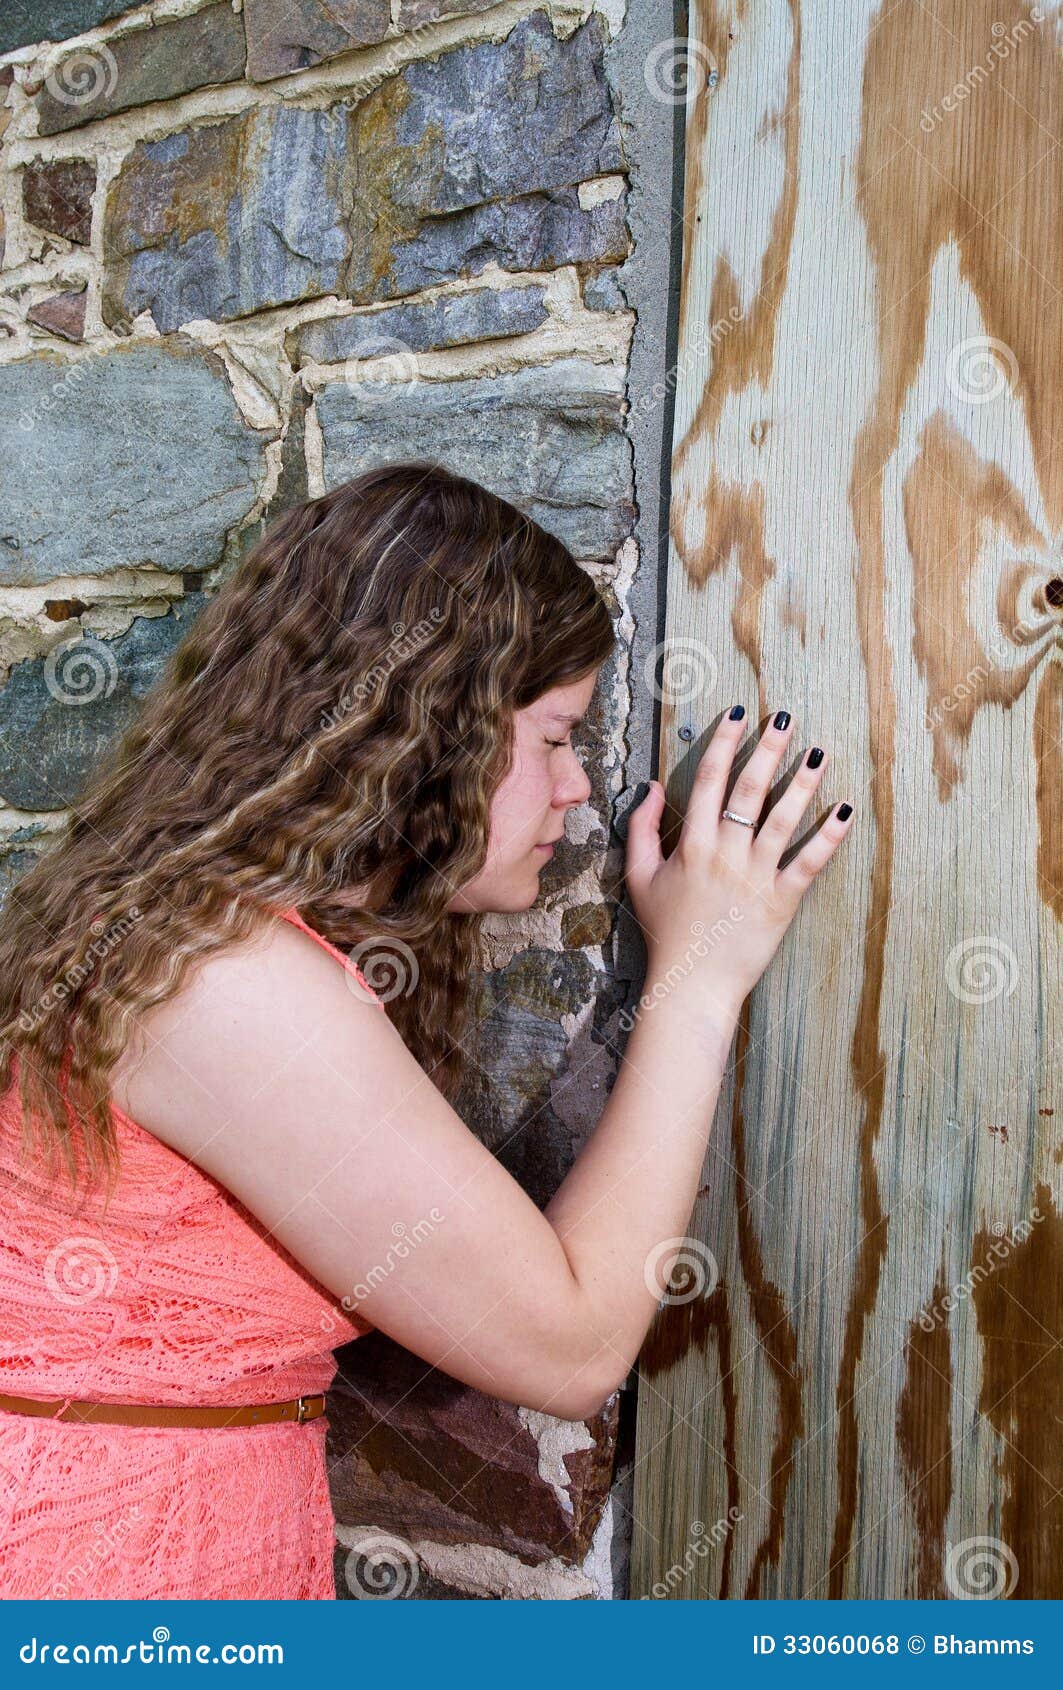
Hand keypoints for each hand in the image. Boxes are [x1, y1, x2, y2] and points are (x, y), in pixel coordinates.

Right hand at [624, 709, 853, 1013]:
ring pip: (784, 818)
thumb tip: (649, 788)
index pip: (709, 779)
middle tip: (785, 717)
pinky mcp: (781, 901)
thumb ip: (641, 829)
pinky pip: (809, 863)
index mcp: (692, 843)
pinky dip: (830, 837)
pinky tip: (846, 810)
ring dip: (804, 782)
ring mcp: (755, 876)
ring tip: (820, 752)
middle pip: (750, 789)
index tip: (739, 715)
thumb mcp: (640, 877)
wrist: (691, 982)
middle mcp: (725, 853)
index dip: (724, 742)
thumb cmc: (666, 931)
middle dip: (768, 748)